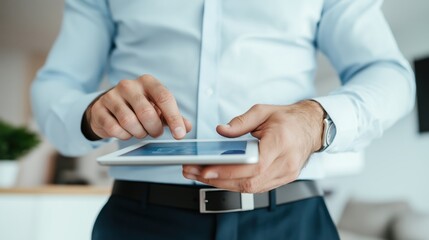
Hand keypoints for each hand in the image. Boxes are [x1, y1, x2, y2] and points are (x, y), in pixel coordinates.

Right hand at [82, 74, 191, 139]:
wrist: (107, 107)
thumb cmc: (138, 107)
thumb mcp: (157, 108)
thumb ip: (173, 117)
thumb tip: (186, 127)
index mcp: (147, 82)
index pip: (165, 97)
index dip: (174, 118)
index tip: (179, 134)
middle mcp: (129, 85)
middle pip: (147, 112)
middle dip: (154, 129)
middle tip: (155, 133)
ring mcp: (111, 96)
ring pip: (130, 122)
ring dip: (139, 133)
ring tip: (141, 131)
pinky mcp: (99, 109)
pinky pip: (115, 129)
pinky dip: (124, 136)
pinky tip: (127, 132)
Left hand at [182, 101, 323, 192]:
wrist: (311, 128)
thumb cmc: (288, 119)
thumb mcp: (263, 111)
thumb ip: (241, 122)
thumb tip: (221, 130)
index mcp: (281, 142)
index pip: (254, 165)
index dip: (229, 171)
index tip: (207, 169)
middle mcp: (285, 163)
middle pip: (249, 181)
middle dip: (218, 179)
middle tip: (194, 172)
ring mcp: (285, 175)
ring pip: (250, 188)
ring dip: (223, 184)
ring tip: (200, 175)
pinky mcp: (282, 180)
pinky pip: (256, 188)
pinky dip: (236, 184)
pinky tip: (219, 178)